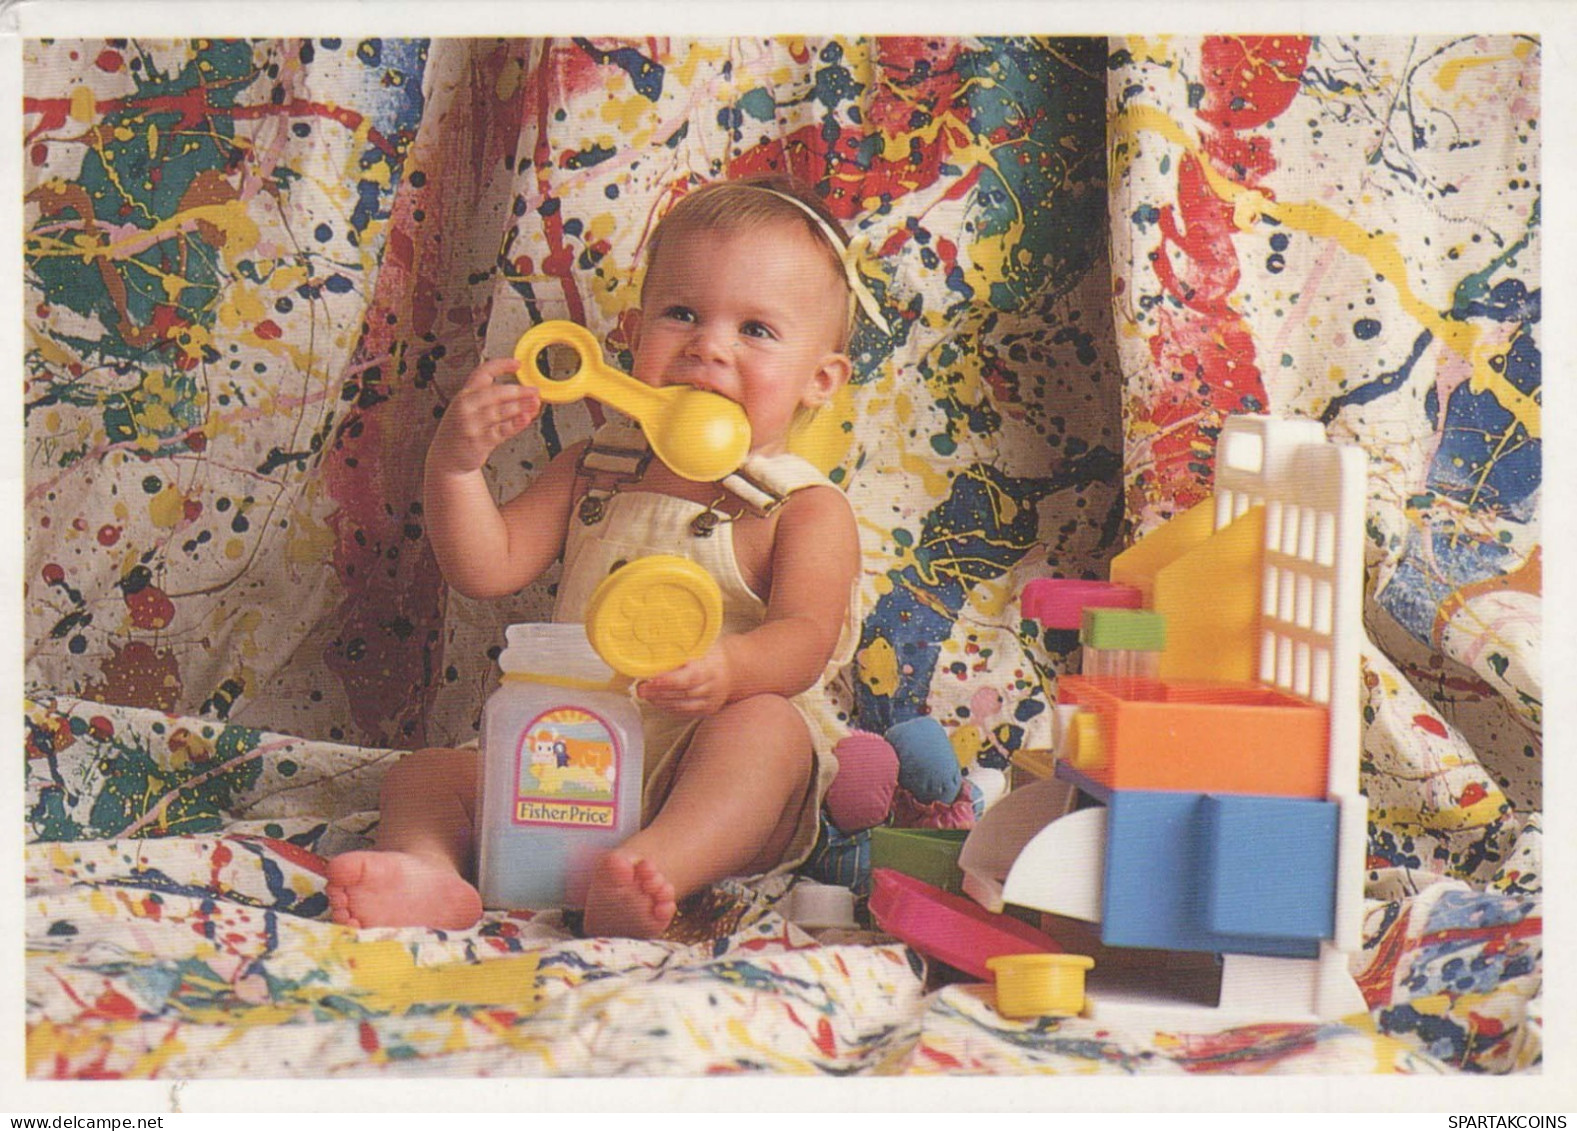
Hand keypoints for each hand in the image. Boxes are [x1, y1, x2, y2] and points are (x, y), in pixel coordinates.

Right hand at [427, 359, 540, 474]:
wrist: (447, 458)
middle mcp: (466, 407)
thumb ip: (492, 400)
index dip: (501, 365)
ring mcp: (472, 424)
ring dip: (521, 406)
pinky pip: (502, 430)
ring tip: (535, 403)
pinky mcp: (479, 441)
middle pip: (495, 392)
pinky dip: (516, 424)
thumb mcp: (469, 410)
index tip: (517, 364)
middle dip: (518, 391)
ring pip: (501, 411)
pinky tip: (525, 418)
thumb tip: (523, 394)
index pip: (482, 372)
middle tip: (534, 390)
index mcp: (464, 394)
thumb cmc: (461, 432)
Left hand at [636, 641, 733, 716]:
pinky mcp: (706, 711)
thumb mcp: (701, 645)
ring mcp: (710, 702)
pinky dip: (667, 706)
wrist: (734, 669)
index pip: (688, 678)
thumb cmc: (712, 653)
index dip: (668, 681)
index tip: (650, 680)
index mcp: (711, 668)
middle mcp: (712, 687)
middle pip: (682, 693)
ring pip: (681, 705)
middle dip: (658, 692)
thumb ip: (682, 648)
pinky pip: (683, 712)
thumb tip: (654, 643)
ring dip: (659, 700)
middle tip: (640, 687)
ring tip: (644, 692)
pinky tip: (656, 699)